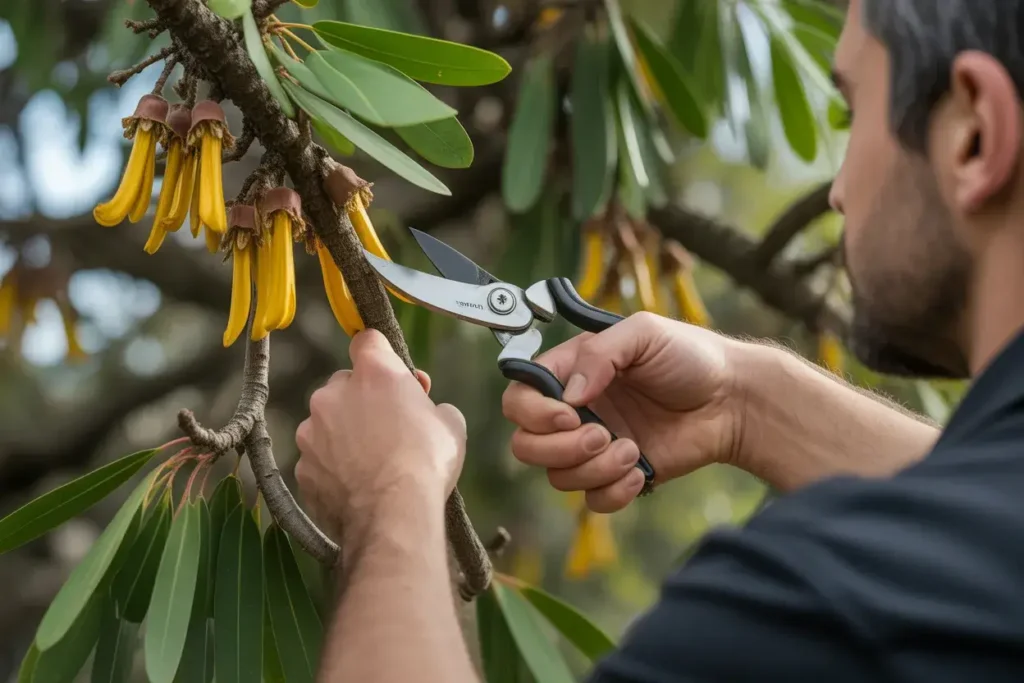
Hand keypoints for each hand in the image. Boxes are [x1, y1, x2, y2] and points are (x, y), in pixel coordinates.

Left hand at [295, 330, 466, 535]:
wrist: (394, 515)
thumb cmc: (427, 462)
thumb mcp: (451, 424)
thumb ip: (433, 406)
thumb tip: (427, 411)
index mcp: (373, 373)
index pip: (367, 340)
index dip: (380, 355)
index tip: (390, 372)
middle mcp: (333, 393)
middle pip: (344, 384)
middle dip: (362, 400)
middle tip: (387, 427)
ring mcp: (311, 431)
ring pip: (326, 423)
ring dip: (344, 434)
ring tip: (370, 463)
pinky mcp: (301, 466)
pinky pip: (318, 458)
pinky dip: (332, 467)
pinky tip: (355, 485)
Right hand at [501, 311, 742, 512]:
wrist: (733, 400)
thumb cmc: (691, 357)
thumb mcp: (643, 333)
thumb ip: (599, 354)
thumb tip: (569, 395)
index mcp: (571, 373)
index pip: (520, 398)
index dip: (532, 412)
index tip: (568, 414)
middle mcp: (575, 411)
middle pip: (526, 445)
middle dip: (559, 448)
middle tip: (602, 434)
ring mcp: (594, 446)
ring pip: (558, 476)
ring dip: (593, 469)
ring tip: (632, 451)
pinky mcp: (617, 475)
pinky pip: (592, 500)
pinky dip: (613, 491)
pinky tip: (641, 472)